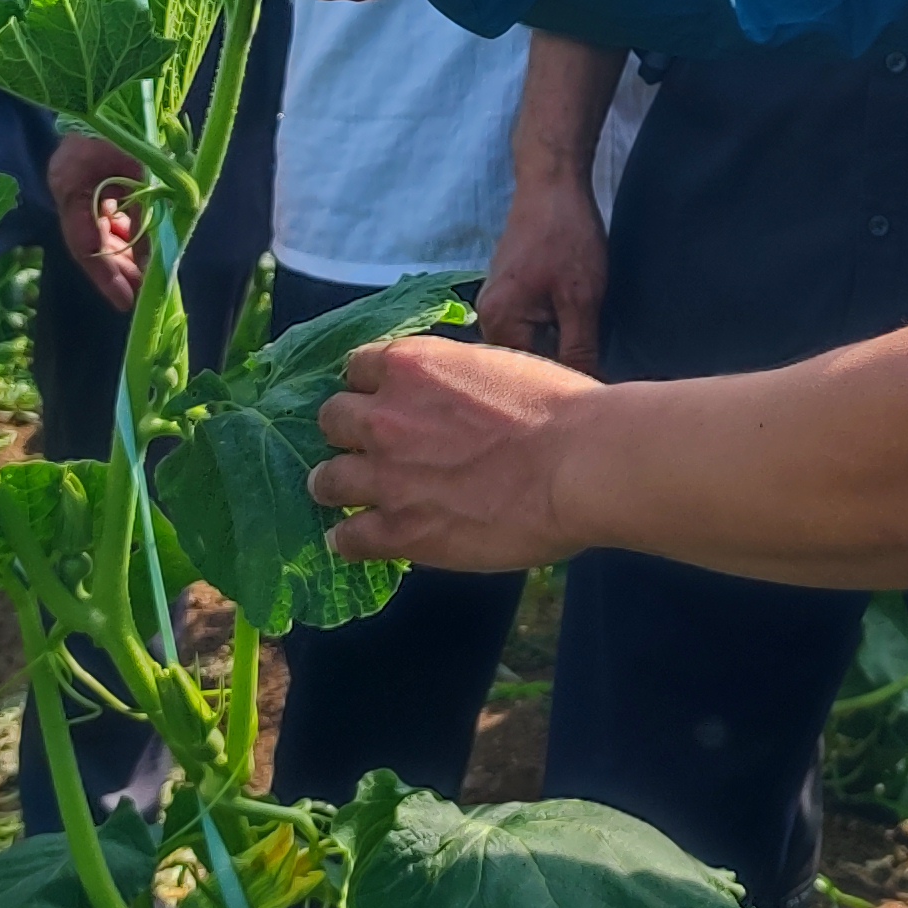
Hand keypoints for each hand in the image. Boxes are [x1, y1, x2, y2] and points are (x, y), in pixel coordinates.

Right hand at [47, 129, 148, 310]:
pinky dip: (125, 229)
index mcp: (69, 184)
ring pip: (100, 229)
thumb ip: (147, 212)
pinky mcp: (93, 175)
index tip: (127, 301)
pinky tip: (142, 244)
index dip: (107, 276)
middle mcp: (68, 187)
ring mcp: (79, 181)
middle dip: (118, 270)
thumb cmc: (128, 118)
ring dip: (124, 252)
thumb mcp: (141, 167)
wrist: (120, 80)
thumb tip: (157, 258)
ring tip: (146, 274)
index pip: (85, 244)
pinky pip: (107, 212)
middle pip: (91, 242)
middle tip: (142, 292)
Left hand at [315, 331, 598, 567]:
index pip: (356, 368)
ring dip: (338, 485)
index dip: (371, 388)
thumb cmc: (559, 411)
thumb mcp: (495, 365)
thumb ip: (453, 380)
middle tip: (372, 450)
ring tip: (352, 498)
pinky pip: (347, 538)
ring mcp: (386, 476)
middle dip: (348, 433)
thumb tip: (448, 398)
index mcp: (411, 366)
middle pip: (332, 419)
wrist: (581, 463)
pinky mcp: (399, 530)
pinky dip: (349, 540)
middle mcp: (384, 416)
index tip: (384, 403)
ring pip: (326, 480)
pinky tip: (357, 541)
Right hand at [474, 167, 606, 372]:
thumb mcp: (582, 297)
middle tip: (596, 382)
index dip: (563, 387)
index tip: (594, 393)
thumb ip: (579, 348)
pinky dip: (553, 334)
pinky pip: (529, 328)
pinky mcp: (509, 295)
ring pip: (530, 346)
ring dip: (558, 352)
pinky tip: (576, 335)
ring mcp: (496, 305)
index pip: (529, 376)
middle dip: (558, 373)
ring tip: (590, 358)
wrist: (552, 184)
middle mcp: (487, 318)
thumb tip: (585, 392)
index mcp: (498, 322)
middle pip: (525, 364)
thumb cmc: (567, 236)